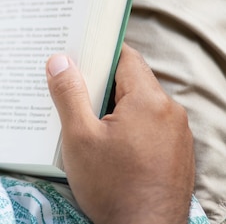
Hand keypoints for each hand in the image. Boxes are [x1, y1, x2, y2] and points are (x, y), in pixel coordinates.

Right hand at [46, 44, 193, 223]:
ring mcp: (178, 136)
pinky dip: (128, 127)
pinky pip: (150, 127)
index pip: (126, 57)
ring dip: (114, 107)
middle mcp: (171, 113)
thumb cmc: (111, 186)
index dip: (100, 52)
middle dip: (102, 83)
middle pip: (133, 81)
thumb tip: (59, 60)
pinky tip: (107, 144)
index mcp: (149, 101)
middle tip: (71, 89)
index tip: (76, 52)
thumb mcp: (79, 137)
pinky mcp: (177, 155)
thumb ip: (69, 94)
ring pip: (141, 106)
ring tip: (84, 120)